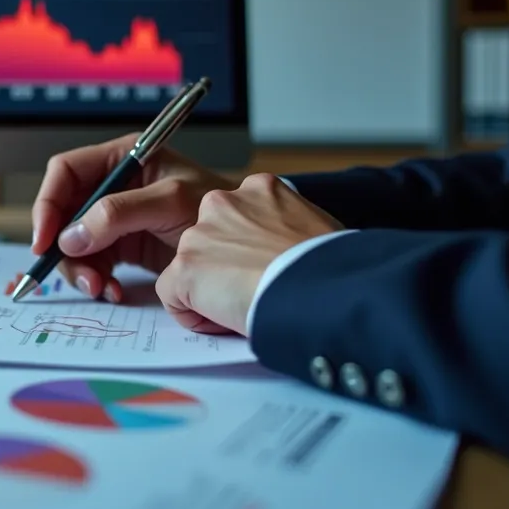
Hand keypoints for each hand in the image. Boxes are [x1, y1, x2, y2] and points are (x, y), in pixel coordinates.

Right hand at [31, 133, 237, 302]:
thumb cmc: (216, 209)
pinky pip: (93, 262)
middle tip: (79, 276)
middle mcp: (113, 185)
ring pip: (74, 242)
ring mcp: (115, 217)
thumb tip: (70, 237)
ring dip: (81, 269)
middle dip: (66, 247)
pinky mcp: (122, 244)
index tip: (45, 239)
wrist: (242, 247)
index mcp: (122, 157)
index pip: (66, 172)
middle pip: (65, 212)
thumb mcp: (169, 202)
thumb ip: (118, 214)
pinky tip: (113, 290)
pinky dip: (97, 279)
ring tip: (100, 289)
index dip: (49, 203)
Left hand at [156, 172, 343, 335]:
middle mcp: (222, 203)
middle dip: (223, 268)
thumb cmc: (335, 264)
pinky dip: (194, 315)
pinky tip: (228, 319)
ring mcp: (199, 235)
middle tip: (255, 290)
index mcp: (259, 189)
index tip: (267, 269)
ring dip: (210, 291)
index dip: (248, 251)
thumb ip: (286, 228)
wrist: (327, 286)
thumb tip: (285, 251)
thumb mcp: (315, 226)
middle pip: (207, 242)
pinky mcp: (185, 267)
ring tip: (247, 305)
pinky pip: (173, 297)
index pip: (235, 218)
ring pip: (190, 269)